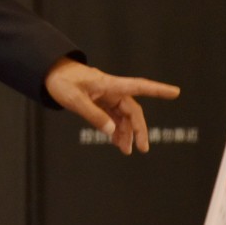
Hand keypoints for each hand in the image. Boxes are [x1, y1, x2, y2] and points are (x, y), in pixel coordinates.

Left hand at [44, 57, 180, 154]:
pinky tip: (117, 142)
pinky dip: (116, 129)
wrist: (49, 73)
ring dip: (126, 132)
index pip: (138, 86)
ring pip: (123, 116)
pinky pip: (113, 117)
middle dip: (139, 129)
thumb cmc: (61, 82)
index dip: (158, 90)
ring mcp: (106, 96)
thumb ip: (93, 116)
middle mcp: (111, 90)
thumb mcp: (74, 100)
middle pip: (132, 110)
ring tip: (126, 150)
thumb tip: (112, 131)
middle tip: (143, 149)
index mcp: (109, 85)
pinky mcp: (100, 101)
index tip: (176, 92)